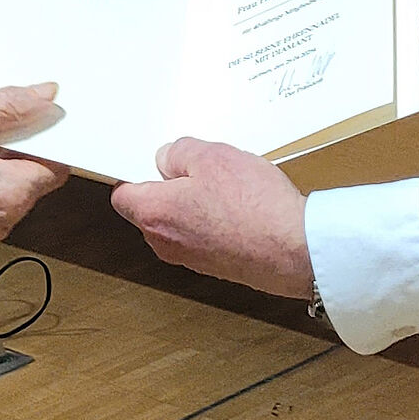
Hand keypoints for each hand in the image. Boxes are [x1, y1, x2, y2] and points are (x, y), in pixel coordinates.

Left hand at [110, 137, 312, 298]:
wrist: (295, 250)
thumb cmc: (254, 207)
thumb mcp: (212, 156)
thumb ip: (179, 152)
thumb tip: (168, 159)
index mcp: (154, 214)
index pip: (123, 195)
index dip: (137, 174)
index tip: (153, 162)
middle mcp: (165, 242)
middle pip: (152, 208)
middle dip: (171, 187)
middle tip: (202, 169)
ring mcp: (190, 258)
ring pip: (180, 221)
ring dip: (196, 203)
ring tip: (228, 187)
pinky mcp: (216, 266)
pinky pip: (203, 235)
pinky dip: (215, 220)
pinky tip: (242, 207)